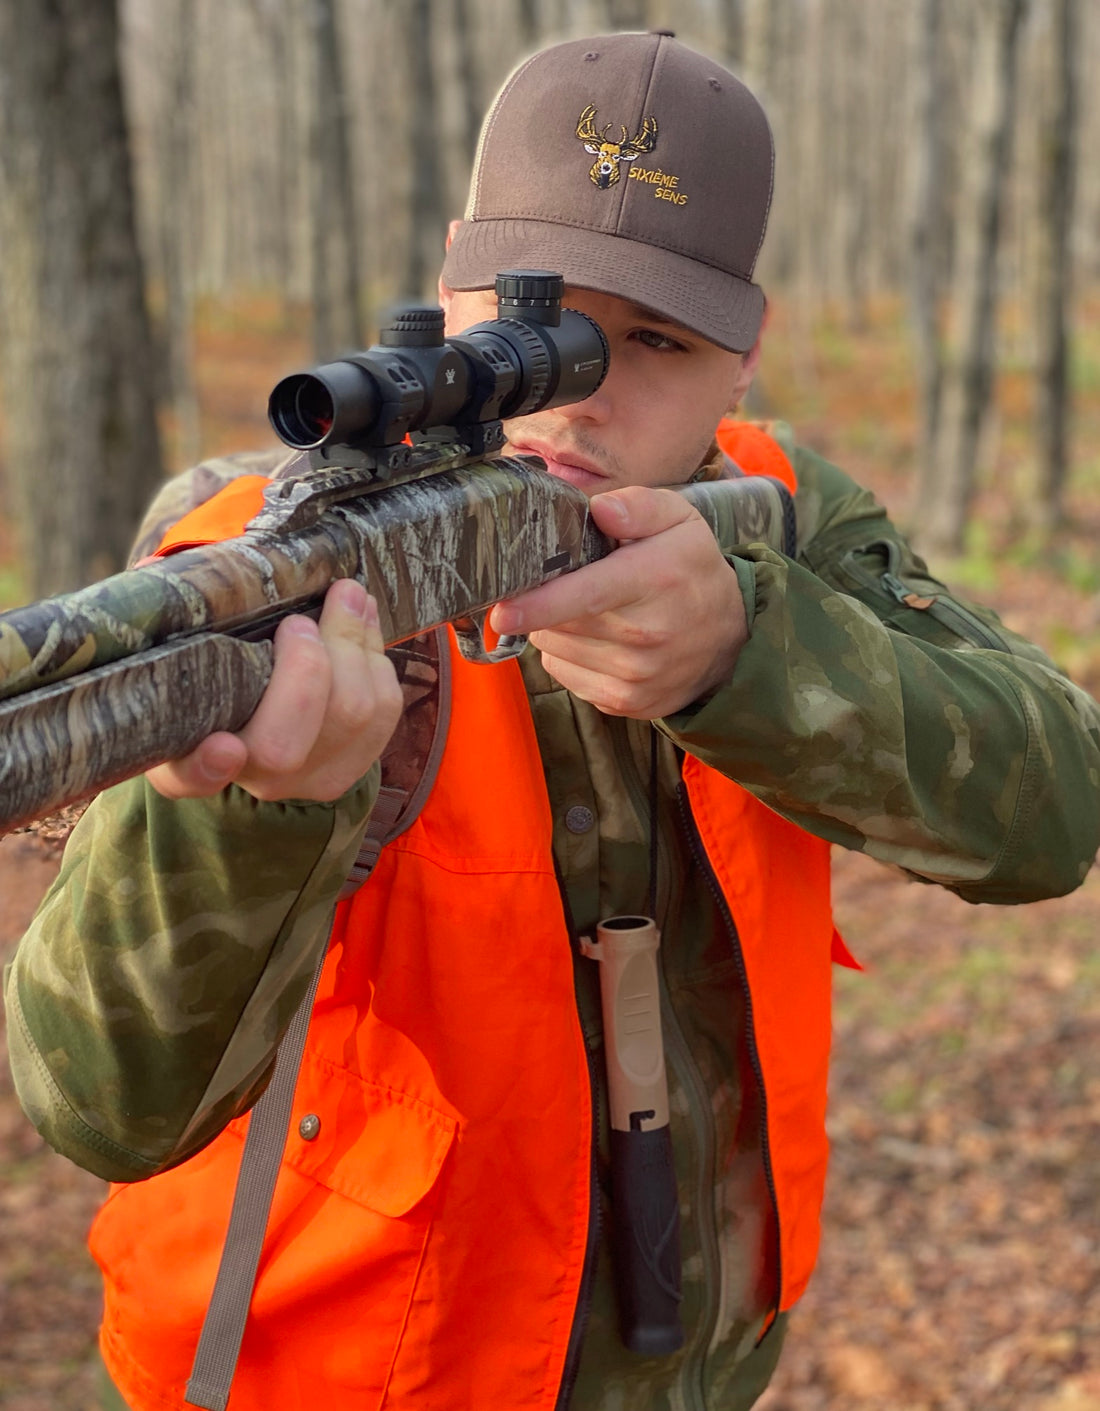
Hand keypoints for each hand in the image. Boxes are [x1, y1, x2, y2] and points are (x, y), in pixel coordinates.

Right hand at [146, 579, 402, 802]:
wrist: (264, 720)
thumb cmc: (213, 678)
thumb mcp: (180, 662)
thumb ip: (169, 629)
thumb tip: (155, 568)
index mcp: (186, 762)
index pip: (190, 778)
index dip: (208, 767)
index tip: (224, 746)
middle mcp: (251, 781)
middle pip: (285, 745)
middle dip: (305, 669)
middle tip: (297, 621)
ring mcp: (309, 780)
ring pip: (349, 717)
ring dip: (353, 644)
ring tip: (345, 595)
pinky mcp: (356, 764)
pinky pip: (383, 711)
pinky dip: (376, 657)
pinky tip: (361, 622)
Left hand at [489, 487, 748, 717]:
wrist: (729, 641)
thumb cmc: (692, 571)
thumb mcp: (680, 521)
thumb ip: (639, 506)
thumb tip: (599, 509)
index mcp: (655, 580)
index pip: (588, 596)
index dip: (540, 605)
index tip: (502, 612)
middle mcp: (645, 635)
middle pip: (559, 623)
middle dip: (545, 602)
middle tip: (566, 584)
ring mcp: (635, 677)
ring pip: (555, 650)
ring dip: (556, 630)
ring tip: (589, 612)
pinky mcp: (624, 704)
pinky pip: (565, 676)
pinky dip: (568, 657)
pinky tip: (597, 642)